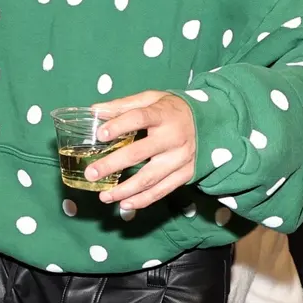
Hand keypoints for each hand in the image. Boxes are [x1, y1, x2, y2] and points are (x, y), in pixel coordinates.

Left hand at [86, 91, 195, 210]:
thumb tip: (95, 110)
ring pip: (150, 178)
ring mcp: (181, 158)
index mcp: (163, 114)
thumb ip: (123, 105)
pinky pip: (162, 190)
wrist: (210, 122)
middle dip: (113, 165)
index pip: (139, 118)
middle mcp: (173, 138)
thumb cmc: (173, 109)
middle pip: (140, 153)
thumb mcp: (152, 98)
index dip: (119, 125)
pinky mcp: (186, 174)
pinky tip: (125, 204)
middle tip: (91, 173)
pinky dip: (143, 200)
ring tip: (104, 196)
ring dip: (125, 190)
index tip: (100, 134)